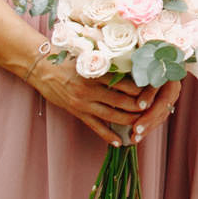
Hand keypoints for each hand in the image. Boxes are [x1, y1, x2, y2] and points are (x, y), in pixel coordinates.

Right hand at [30, 58, 171, 145]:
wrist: (41, 67)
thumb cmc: (68, 58)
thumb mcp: (89, 57)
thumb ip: (109, 63)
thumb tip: (132, 66)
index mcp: (96, 73)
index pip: (126, 83)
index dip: (142, 89)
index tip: (155, 89)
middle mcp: (91, 89)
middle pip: (122, 102)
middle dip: (140, 107)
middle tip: (154, 109)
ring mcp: (83, 103)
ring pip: (112, 116)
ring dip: (129, 121)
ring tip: (143, 125)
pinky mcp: (77, 112)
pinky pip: (95, 127)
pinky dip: (108, 135)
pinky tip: (120, 141)